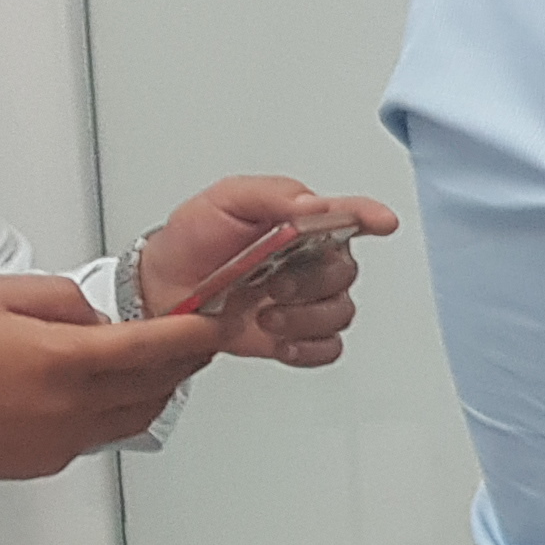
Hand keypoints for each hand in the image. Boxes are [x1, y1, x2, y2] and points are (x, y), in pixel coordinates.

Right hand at [0, 275, 224, 478]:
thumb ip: (62, 300)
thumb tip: (100, 319)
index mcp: (62, 360)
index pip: (152, 348)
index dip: (191, 336)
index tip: (213, 327)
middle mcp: (69, 406)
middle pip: (154, 385)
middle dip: (183, 362)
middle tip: (197, 343)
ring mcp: (59, 440)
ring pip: (135, 416)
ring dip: (157, 391)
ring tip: (163, 369)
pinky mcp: (44, 461)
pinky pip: (99, 437)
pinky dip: (116, 414)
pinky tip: (109, 397)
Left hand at [131, 179, 403, 365]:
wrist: (161, 289)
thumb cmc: (193, 241)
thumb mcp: (223, 201)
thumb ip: (269, 196)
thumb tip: (313, 205)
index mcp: (302, 223)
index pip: (348, 215)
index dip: (370, 217)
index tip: (382, 222)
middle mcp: (312, 261)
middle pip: (344, 273)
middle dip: (311, 283)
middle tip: (275, 284)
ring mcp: (307, 301)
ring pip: (340, 313)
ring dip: (305, 319)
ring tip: (267, 316)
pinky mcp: (298, 336)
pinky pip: (328, 348)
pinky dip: (307, 348)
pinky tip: (280, 341)